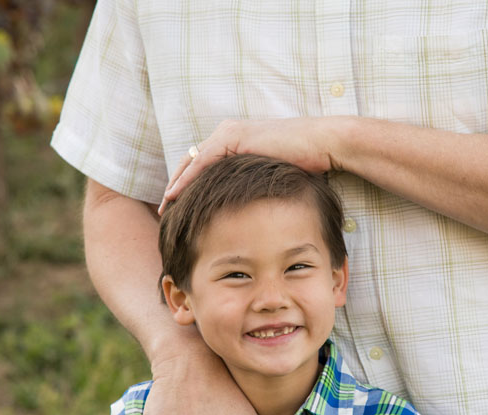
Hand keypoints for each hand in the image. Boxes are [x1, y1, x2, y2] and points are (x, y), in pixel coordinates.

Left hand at [158, 117, 339, 213]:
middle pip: (191, 161)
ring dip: (176, 184)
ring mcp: (228, 132)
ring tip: (166, 206)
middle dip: (176, 185)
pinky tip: (176, 195)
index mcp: (234, 140)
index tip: (178, 207)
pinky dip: (187, 179)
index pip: (201, 164)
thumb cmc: (306, 162)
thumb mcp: (270, 176)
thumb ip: (253, 184)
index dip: (187, 185)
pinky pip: (202, 161)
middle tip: (164, 209)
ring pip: (191, 161)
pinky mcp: (233, 137)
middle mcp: (227, 133)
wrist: (323, 143)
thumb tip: (248, 208)